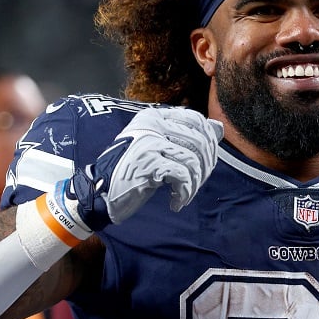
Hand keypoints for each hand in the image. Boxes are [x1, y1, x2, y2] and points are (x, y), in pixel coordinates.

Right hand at [60, 106, 223, 231]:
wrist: (100, 192)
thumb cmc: (131, 171)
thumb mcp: (157, 148)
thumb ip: (185, 136)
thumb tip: (219, 128)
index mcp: (154, 117)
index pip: (196, 120)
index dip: (209, 143)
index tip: (204, 163)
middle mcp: (152, 124)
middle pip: (199, 141)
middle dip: (206, 167)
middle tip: (196, 183)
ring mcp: (149, 142)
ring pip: (193, 160)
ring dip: (194, 184)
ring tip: (184, 194)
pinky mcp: (148, 163)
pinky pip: (182, 176)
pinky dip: (185, 192)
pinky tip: (177, 201)